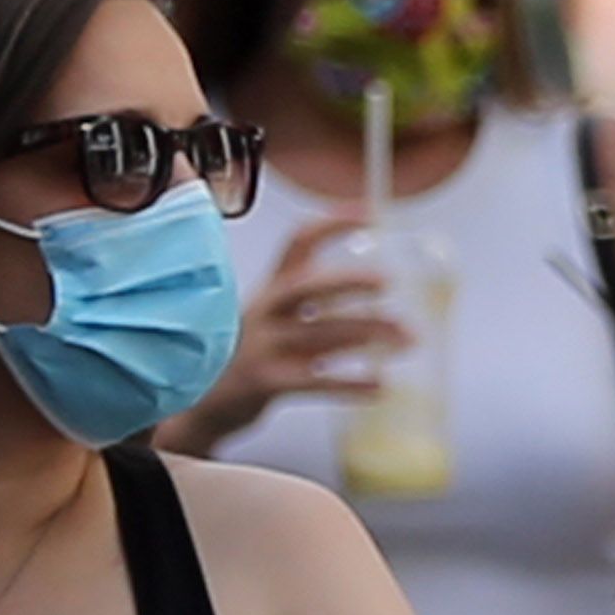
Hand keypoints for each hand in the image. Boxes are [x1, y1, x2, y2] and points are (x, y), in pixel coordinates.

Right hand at [174, 219, 393, 445]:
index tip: (370, 213)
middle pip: (305, 286)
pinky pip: (315, 382)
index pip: (298, 243)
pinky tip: (381, 385)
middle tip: (390, 281)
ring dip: (369, 334)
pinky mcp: (265, 381)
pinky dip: (350, 383)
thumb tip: (377, 295)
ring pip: (321, 334)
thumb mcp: (276, 319)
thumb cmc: (252, 355)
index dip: (331, 224)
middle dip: (348, 281)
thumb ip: (315, 306)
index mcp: (272, 289)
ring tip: (409, 338)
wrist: (206, 401)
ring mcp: (262, 346)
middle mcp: (265, 311)